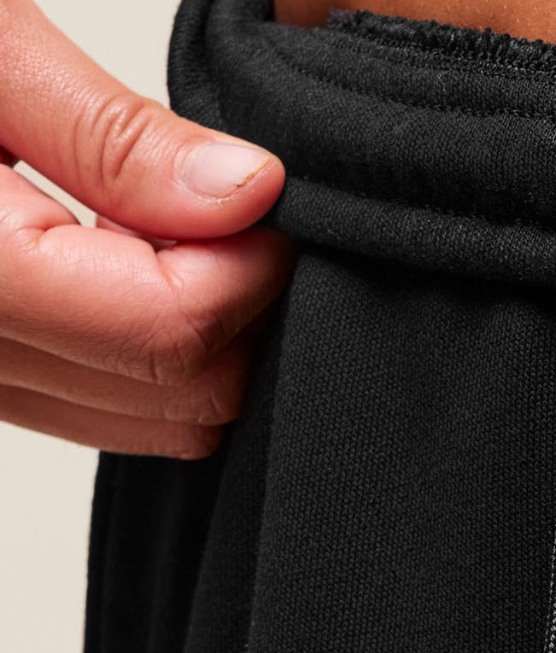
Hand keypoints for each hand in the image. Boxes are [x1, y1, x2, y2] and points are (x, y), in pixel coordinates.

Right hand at [0, 0, 291, 457]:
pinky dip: (146, 350)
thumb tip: (247, 196)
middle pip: (177, 399)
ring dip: (195, 332)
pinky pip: (105, 409)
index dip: (246, 267)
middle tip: (220, 203)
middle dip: (230, 305)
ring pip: (155, 424)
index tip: (260, 196)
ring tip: (160, 220)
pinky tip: (125, 261)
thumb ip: (112, 136)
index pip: (164, 334)